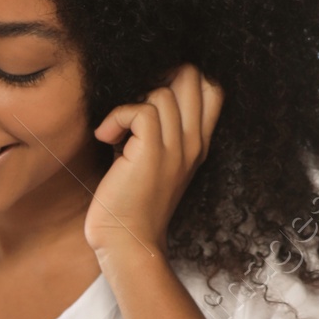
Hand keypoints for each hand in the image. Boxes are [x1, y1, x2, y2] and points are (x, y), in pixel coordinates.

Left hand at [87, 65, 222, 263]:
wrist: (128, 240)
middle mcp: (194, 143)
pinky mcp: (152, 153)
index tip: (152, 94)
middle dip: (159, 79)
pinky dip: (117, 117)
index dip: (184, 77)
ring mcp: (176, 148)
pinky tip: (105, 138)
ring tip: (116, 134)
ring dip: (131, 105)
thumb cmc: (132, 201)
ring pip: (162, 92)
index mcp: (198, 144)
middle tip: (133, 109)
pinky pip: (140, 111)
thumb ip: (159, 133)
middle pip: (194, 78)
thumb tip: (142, 99)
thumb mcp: (154, 162)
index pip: (213, 89)